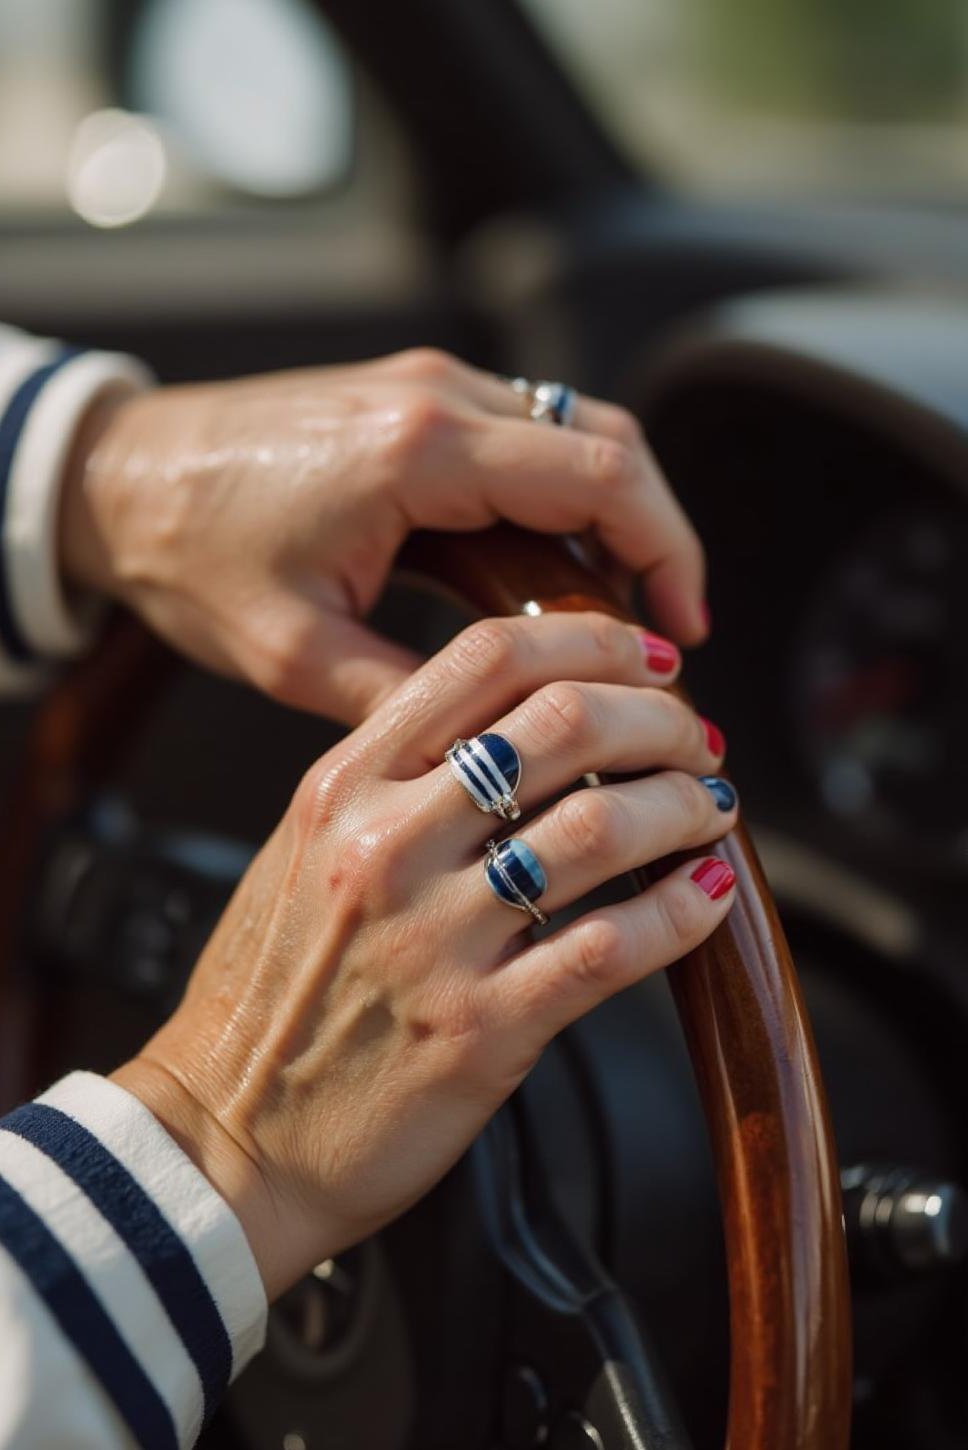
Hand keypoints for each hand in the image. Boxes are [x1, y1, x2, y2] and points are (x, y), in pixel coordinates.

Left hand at [61, 349, 706, 725]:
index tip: (681, 630)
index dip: (666, 551)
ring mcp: (426, 388)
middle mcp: (437, 398)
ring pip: (574, 432)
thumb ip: (410, 698)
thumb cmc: (191, 553)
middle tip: (667, 632)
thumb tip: (501, 747)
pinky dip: (564, 497)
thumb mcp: (295, 654)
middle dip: (659, 535)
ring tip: (619, 614)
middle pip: (609, 442)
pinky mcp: (411, 402)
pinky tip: (555, 570)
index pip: (602, 476)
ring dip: (615, 514)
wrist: (118, 479)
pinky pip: (525, 436)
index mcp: (419, 452)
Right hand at [112, 611, 735, 1298]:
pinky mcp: (479, 1029)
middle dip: (658, 718)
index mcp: (345, 787)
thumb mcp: (305, 852)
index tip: (646, 658)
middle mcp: (387, 845)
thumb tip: (516, 729)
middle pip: (562, 722)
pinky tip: (708, 894)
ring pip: (600, 825)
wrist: (225, 1139)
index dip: (592, 640)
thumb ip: (394, 781)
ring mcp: (434, 937)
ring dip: (682, 806)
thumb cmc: (269, 997)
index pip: (485, 660)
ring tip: (709, 809)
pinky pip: (611, 947)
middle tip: (694, 739)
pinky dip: (682, 911)